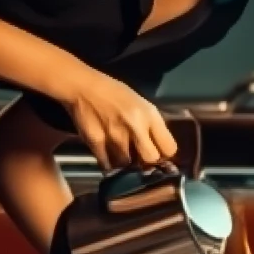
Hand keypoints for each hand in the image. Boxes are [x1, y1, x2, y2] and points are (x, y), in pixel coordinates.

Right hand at [58, 68, 176, 170]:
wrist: (84, 88)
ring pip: (128, 165)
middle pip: (151, 159)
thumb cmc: (116, 94)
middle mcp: (135, 127)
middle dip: (148, 162)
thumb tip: (161, 148)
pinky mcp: (96, 143)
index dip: (165, 154)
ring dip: (126, 163)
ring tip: (122, 154)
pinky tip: (108, 155)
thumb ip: (153, 126)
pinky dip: (109, 164)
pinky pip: (108, 165)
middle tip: (141, 158)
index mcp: (150, 116)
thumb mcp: (142, 104)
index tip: (159, 153)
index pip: (169, 148)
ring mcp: (115, 137)